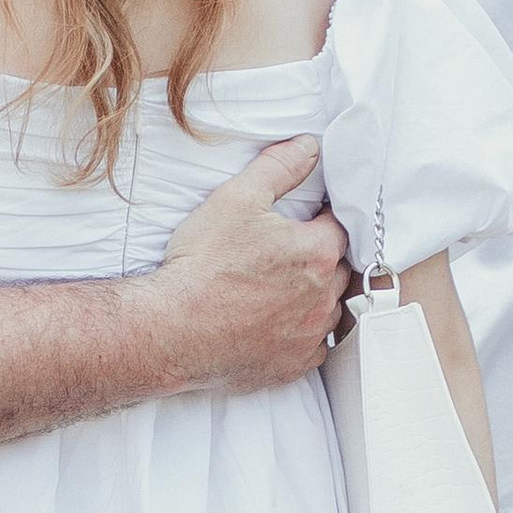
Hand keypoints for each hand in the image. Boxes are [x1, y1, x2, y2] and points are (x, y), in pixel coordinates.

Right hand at [152, 139, 351, 392]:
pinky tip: (278, 324)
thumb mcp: (237, 199)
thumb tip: (309, 146)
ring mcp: (310, 335)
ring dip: (316, 297)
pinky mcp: (293, 366)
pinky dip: (303, 335)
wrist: (172, 329)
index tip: (303, 218)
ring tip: (283, 288)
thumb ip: (279, 168)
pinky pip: (313, 348)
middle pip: (340, 269)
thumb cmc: (203, 265)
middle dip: (321, 257)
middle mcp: (324, 297)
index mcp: (318, 252)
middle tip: (286, 253)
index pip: (339, 224)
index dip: (321, 217)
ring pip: (330, 310)